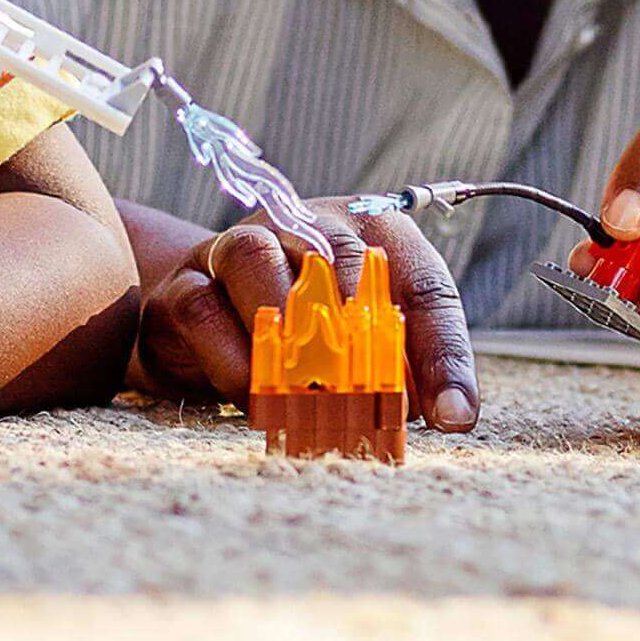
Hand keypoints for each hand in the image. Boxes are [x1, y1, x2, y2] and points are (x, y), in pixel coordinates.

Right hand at [136, 203, 478, 430]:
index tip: (453, 417)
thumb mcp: (365, 346)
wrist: (201, 313)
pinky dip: (236, 361)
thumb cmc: (303, 329)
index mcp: (368, 231)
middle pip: (337, 254)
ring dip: (286, 336)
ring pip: (256, 261)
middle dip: (362, 338)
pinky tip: (255, 397)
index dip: (441, 352)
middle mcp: (303, 223)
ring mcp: (236, 246)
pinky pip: (205, 310)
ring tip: (308, 396)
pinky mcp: (186, 285)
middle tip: (376, 406)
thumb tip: (446, 415)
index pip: (421, 281)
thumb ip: (405, 369)